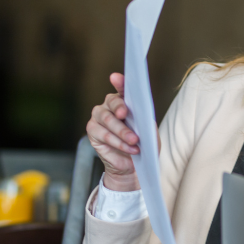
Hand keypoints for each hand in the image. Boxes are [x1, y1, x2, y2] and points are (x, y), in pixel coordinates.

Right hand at [87, 73, 147, 191]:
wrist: (133, 166)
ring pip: (108, 120)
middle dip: (120, 108)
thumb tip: (142, 121)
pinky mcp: (92, 131)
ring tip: (135, 141)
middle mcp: (110, 106)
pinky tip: (130, 148)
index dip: (119, 82)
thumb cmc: (143, 146)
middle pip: (112, 101)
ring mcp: (99, 118)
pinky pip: (104, 135)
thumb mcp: (150, 134)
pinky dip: (118, 142)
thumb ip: (146, 124)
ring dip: (122, 131)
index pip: (123, 88)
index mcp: (125, 102)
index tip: (116, 77)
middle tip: (125, 114)